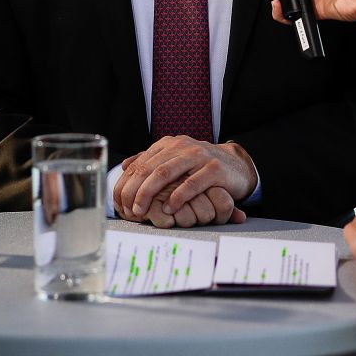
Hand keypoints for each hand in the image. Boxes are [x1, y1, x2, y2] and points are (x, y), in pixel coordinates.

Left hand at [113, 138, 254, 227]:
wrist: (237, 164)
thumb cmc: (201, 166)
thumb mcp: (175, 160)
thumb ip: (152, 161)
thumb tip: (125, 166)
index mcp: (168, 144)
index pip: (140, 163)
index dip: (126, 183)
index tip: (118, 202)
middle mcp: (181, 146)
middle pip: (149, 168)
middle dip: (134, 190)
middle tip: (127, 209)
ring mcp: (198, 156)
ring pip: (165, 173)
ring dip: (149, 194)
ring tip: (141, 210)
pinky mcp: (214, 169)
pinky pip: (192, 184)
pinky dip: (177, 197)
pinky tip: (169, 209)